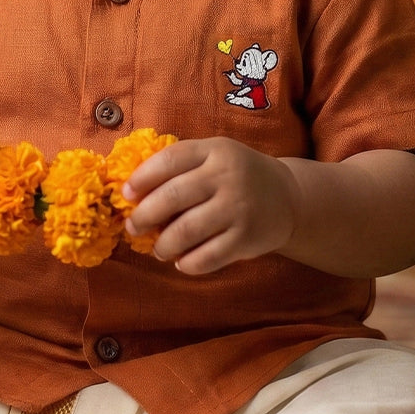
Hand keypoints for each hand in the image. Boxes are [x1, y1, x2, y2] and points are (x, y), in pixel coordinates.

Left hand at [122, 137, 296, 275]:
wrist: (288, 197)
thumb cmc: (236, 176)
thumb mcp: (214, 156)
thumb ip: (179, 167)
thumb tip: (132, 193)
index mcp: (214, 150)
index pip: (169, 160)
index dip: (142, 178)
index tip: (126, 194)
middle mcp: (227, 176)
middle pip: (172, 196)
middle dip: (144, 215)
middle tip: (133, 227)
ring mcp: (238, 208)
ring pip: (186, 231)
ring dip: (163, 244)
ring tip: (158, 249)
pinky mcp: (246, 238)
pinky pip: (207, 257)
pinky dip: (187, 263)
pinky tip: (182, 262)